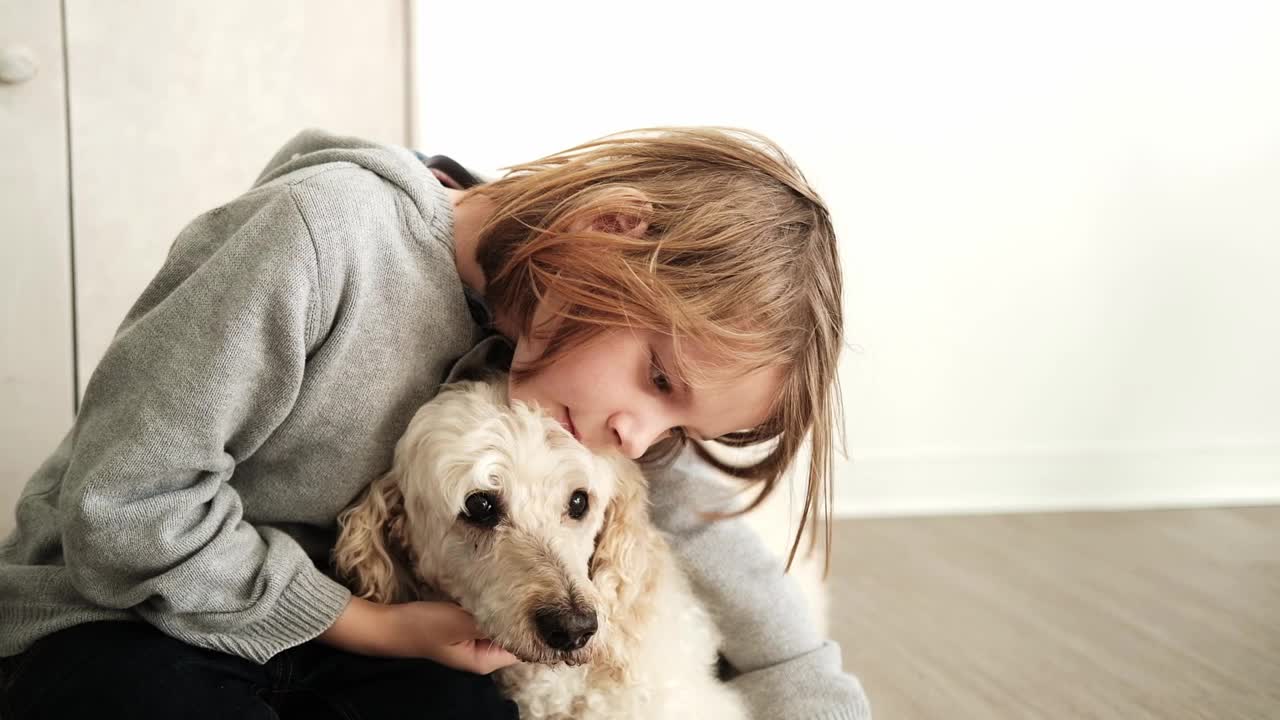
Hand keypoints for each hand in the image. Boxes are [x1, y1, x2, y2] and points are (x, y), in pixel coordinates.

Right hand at [319, 596, 519, 673]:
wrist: (390, 622)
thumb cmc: (423, 626)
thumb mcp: (460, 622)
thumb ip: (492, 620)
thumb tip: (527, 615)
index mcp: (487, 660)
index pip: (526, 646)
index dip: (536, 626)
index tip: (545, 602)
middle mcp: (485, 652)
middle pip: (517, 631)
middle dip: (523, 612)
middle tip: (533, 585)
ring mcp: (475, 637)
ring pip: (503, 619)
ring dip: (508, 604)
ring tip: (521, 582)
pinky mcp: (466, 623)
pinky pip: (488, 612)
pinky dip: (493, 601)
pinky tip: (499, 584)